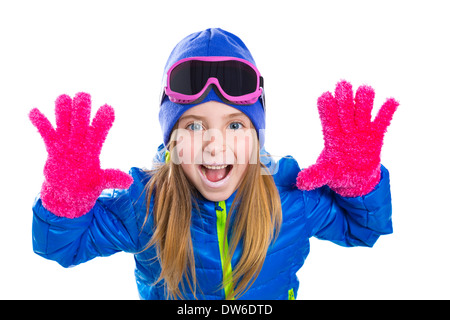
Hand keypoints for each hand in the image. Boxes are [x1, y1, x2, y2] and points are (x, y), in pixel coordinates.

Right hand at [29, 92, 132, 217]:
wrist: (67, 193)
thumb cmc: (86, 186)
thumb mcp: (100, 183)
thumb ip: (112, 179)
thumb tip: (129, 181)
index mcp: (92, 150)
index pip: (99, 132)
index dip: (103, 121)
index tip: (108, 108)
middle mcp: (79, 142)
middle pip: (80, 122)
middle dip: (82, 109)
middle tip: (84, 95)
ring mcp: (65, 143)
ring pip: (64, 122)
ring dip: (63, 110)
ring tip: (63, 98)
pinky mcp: (52, 147)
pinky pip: (45, 133)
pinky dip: (40, 122)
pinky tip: (33, 112)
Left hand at [296, 80, 398, 196]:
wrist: (356, 177)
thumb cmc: (337, 172)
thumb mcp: (325, 174)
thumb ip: (314, 175)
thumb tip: (300, 182)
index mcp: (332, 136)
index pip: (328, 119)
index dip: (327, 109)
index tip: (325, 97)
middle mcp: (346, 129)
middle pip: (345, 110)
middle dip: (344, 98)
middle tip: (343, 84)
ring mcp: (361, 130)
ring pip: (363, 111)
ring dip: (365, 101)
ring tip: (366, 90)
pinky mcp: (376, 135)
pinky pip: (382, 121)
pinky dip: (387, 112)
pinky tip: (392, 101)